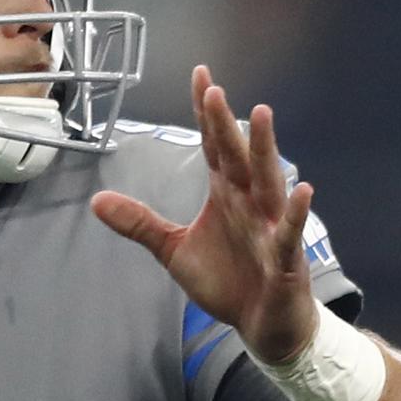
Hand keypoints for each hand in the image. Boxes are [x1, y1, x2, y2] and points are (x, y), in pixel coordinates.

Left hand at [90, 66, 317, 363]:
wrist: (261, 326)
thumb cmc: (228, 281)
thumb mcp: (173, 250)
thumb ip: (140, 223)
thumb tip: (97, 201)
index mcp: (226, 194)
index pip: (215, 145)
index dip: (206, 113)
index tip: (201, 75)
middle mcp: (250, 202)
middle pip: (235, 156)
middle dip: (225, 124)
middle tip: (214, 90)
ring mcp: (271, 227)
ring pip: (268, 182)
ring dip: (264, 150)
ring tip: (262, 115)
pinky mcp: (285, 258)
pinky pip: (290, 233)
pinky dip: (296, 213)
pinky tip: (303, 190)